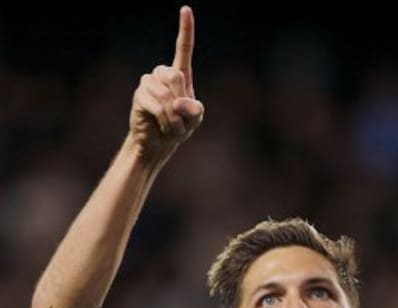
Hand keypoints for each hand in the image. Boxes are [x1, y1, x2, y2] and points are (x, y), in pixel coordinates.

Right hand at [129, 6, 203, 160]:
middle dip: (182, 103)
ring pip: (166, 95)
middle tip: (180, 120)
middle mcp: (162, 74)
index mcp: (180, 75)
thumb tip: (178, 102)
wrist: (158, 143)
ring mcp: (149, 83)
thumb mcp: (195, 120)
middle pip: (176, 76)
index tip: (186, 9)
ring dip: (174, 118)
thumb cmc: (178, 128)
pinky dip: (165, 121)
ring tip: (172, 127)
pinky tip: (162, 126)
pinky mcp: (140, 95)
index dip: (185, 30)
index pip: (183, 49)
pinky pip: (157, 106)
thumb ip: (195, 110)